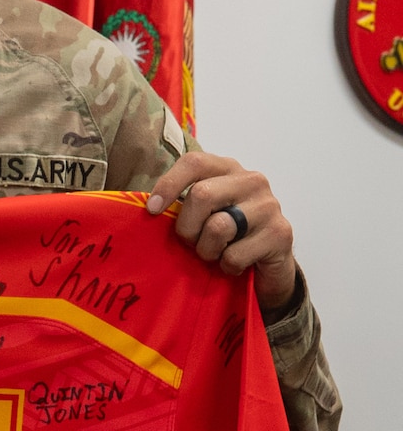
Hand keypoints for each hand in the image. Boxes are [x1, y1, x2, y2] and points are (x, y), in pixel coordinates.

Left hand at [146, 149, 298, 313]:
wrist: (267, 268)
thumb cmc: (225, 238)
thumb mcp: (201, 215)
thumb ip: (182, 204)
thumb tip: (150, 208)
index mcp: (228, 169)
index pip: (194, 162)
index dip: (169, 184)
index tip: (152, 210)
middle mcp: (252, 180)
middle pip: (202, 195)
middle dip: (187, 228)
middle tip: (192, 243)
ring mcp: (269, 205)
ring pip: (218, 227)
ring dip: (207, 251)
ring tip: (215, 254)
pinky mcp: (280, 233)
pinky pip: (234, 255)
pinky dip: (226, 267)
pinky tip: (235, 265)